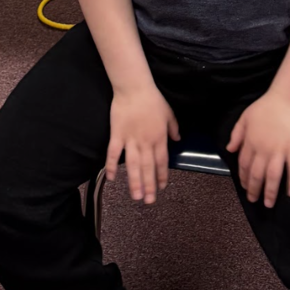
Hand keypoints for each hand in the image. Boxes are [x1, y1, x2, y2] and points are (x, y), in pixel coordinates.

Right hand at [106, 85, 180, 204]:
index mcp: (159, 137)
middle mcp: (146, 142)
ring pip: (133, 165)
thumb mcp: (169, 112)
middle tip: (148, 201)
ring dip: (134, 181)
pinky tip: (111, 178)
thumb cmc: (152, 99)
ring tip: (135, 197)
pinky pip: (113, 153)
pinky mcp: (117, 135)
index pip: (162, 161)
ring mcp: (130, 140)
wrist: (134, 88)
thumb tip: (178, 139)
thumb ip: (173, 128)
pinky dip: (111, 166)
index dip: (161, 175)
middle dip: (149, 185)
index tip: (161, 188)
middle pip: (148, 167)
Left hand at [225, 90, 289, 207]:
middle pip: (257, 174)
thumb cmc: (266, 106)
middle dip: (254, 190)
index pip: (244, 165)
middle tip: (254, 201)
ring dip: (270, 192)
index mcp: (251, 142)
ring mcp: (280, 150)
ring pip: (273, 176)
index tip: (245, 187)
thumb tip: (229, 149)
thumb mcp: (245, 117)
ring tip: (269, 204)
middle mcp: (263, 150)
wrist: (287, 98)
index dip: (244, 178)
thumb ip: (236, 134)